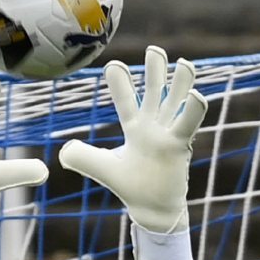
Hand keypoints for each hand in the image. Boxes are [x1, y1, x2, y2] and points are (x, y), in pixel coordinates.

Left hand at [59, 45, 207, 233]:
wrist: (151, 209)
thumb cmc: (130, 187)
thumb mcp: (104, 170)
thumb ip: (83, 158)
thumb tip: (63, 152)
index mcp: (134, 127)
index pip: (125, 99)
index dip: (120, 83)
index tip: (113, 65)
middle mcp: (153, 124)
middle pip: (155, 90)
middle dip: (155, 70)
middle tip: (154, 50)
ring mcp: (168, 132)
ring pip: (175, 100)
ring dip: (181, 82)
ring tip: (185, 63)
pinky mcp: (180, 144)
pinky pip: (188, 123)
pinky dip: (193, 109)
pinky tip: (197, 95)